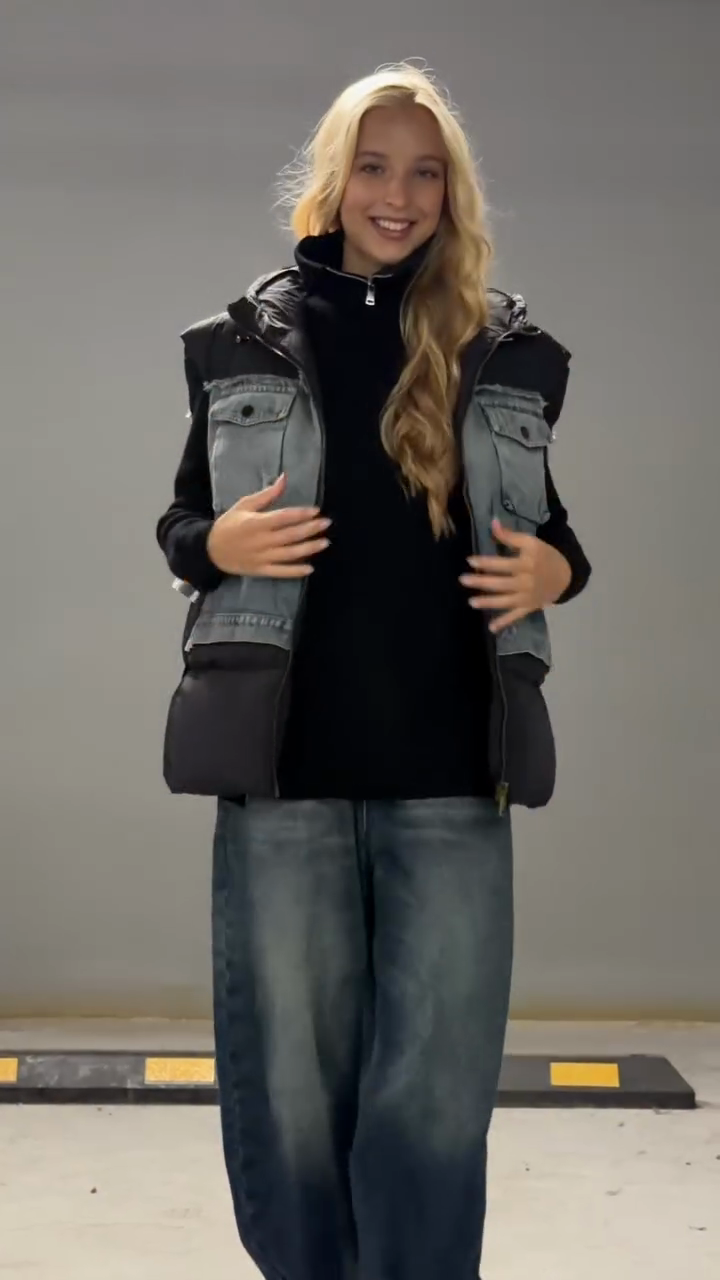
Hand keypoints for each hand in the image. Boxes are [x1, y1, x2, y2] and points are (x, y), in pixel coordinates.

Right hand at [207, 474, 330, 577]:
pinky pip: (281, 572)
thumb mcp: (244, 505)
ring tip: (324, 542)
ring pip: (289, 554)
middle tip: (327, 524)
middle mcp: (261, 541)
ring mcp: (262, 557)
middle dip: (310, 529)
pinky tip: (310, 568)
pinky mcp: (261, 570)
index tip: (316, 511)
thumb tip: (284, 478)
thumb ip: (267, 494)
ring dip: (308, 549)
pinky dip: (295, 571)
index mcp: (257, 523)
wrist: (211, 550)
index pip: (284, 517)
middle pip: (290, 535)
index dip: (301, 514)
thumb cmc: (229, 524)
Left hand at [459, 518, 571, 632]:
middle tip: (463, 580)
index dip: (486, 562)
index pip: (503, 564)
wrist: (565, 576)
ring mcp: (527, 597)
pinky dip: (504, 623)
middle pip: (501, 583)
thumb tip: (492, 522)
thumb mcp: (530, 542)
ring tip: (472, 602)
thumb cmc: (545, 556)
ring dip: (489, 602)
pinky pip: (516, 616)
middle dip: (481, 582)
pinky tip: (491, 628)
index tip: (469, 561)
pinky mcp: (529, 608)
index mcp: (526, 564)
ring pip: (506, 601)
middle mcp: (526, 582)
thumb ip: (510, 536)